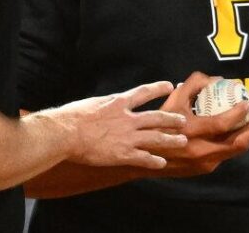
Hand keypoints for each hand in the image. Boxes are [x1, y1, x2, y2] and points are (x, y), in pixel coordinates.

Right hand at [54, 81, 187, 169]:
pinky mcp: (123, 154)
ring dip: (171, 140)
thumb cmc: (72, 116)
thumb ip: (106, 105)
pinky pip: (144, 158)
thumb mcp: (93, 103)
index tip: (169, 85)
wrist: (66, 133)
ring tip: (182, 141)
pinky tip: (161, 162)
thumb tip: (107, 105)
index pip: (144, 92)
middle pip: (156, 117)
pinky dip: (154, 160)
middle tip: (183, 120)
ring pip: (156, 138)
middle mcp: (128, 119)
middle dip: (172, 119)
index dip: (158, 88)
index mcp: (118, 103)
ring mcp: (128, 137)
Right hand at [150, 72, 248, 175]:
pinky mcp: (204, 169)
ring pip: (235, 150)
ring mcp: (204, 163)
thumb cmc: (159, 123)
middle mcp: (201, 151)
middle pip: (239, 143)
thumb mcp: (173, 100)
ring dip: (248, 134)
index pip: (224, 124)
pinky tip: (234, 130)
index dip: (239, 112)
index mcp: (192, 132)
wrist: (146, 156)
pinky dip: (233, 140)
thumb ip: (193, 84)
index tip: (247, 101)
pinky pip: (225, 153)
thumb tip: (216, 79)